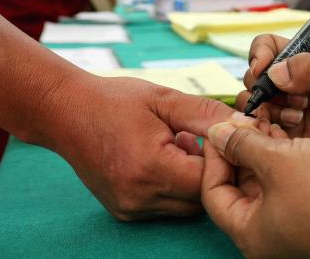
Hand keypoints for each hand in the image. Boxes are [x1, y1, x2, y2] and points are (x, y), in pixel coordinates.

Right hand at [41, 74, 235, 219]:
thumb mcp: (164, 99)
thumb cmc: (114, 101)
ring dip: (194, 180)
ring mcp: (130, 208)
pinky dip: (175, 187)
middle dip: (211, 170)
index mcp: (150, 168)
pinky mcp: (125, 211)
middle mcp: (139, 196)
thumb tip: (243, 125)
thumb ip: (206, 114)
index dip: (222, 158)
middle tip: (203, 138)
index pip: (209, 180)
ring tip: (181, 144)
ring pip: (186, 207)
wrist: (66, 113)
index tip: (220, 134)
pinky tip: (166, 158)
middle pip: (200, 198)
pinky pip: (166, 207)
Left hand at [202, 122, 309, 258]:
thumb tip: (217, 132)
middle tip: (246, 114)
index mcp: (253, 232)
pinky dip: (286, 150)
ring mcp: (296, 217)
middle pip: (239, 181)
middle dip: (240, 145)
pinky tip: (291, 125)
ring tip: (268, 114)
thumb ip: (242, 144)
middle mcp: (271, 228)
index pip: (213, 192)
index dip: (212, 156)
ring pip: (266, 174)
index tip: (218, 125)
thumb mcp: (279, 161)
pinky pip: (291, 173)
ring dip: (263, 143)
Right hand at [238, 34, 309, 164]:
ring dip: (269, 112)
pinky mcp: (285, 136)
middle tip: (298, 101)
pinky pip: (260, 132)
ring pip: (253, 106)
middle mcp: (289, 84)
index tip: (264, 70)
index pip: (266, 47)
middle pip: (253, 78)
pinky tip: (293, 137)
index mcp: (302, 62)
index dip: (259, 56)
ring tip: (299, 119)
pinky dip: (268, 133)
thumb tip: (276, 71)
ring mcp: (285, 110)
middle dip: (266, 90)